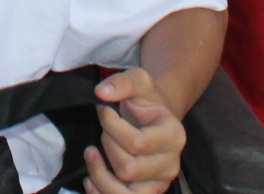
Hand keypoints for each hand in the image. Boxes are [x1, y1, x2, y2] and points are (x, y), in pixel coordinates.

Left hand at [86, 67, 184, 193]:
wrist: (155, 118)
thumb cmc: (146, 100)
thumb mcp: (138, 81)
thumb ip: (122, 82)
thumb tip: (101, 92)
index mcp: (173, 135)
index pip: (137, 143)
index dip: (112, 127)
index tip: (103, 110)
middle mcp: (171, 164)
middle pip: (128, 169)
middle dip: (108, 147)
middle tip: (104, 132)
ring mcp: (160, 183)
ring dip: (100, 176)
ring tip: (90, 154)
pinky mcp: (148, 193)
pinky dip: (101, 193)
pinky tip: (90, 179)